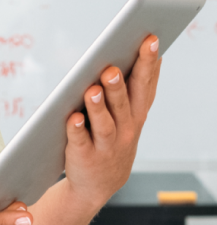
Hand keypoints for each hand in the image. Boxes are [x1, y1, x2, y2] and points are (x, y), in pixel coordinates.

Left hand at [62, 34, 160, 210]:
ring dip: (98, 107)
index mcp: (136, 113)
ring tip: (92, 90)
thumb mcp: (129, 115)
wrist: (97, 184)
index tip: (149, 40)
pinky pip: (80, 141)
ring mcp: (106, 144)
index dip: (148, 63)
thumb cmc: (112, 138)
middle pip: (123, 102)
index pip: (144, 85)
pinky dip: (76, 130)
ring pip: (104, 123)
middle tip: (112, 68)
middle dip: (119, 85)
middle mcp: (125, 128)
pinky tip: (73, 118)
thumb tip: (146, 53)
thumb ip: (135, 87)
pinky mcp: (85, 156)